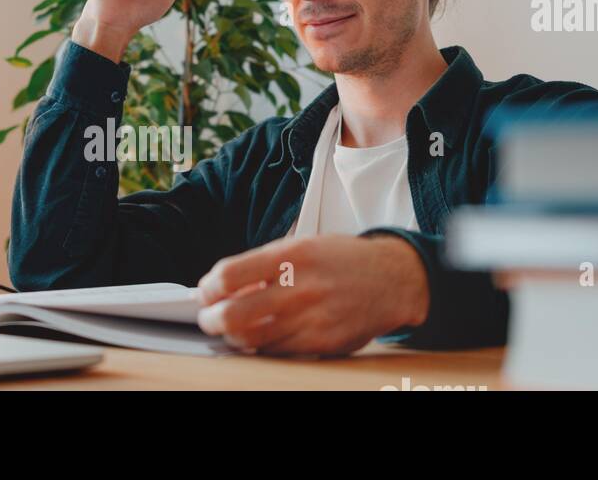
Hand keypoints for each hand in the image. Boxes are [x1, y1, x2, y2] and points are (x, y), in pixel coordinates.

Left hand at [196, 235, 430, 356]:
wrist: (393, 279)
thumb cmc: (340, 261)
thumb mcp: (301, 246)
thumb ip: (263, 266)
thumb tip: (222, 290)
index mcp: (291, 255)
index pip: (230, 275)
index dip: (208, 288)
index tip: (205, 292)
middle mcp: (301, 287)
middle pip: (234, 314)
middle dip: (211, 320)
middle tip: (208, 319)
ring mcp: (313, 318)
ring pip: (252, 339)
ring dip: (233, 337)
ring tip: (231, 331)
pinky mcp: (323, 342)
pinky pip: (277, 352)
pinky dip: (261, 347)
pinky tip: (259, 339)